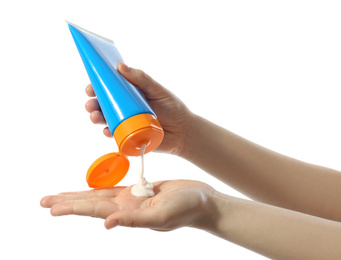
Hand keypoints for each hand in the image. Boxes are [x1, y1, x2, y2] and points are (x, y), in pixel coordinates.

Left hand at [40, 180, 215, 230]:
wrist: (202, 201)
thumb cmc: (187, 209)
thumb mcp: (162, 215)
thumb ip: (135, 221)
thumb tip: (107, 224)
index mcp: (129, 213)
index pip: (94, 210)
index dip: (73, 207)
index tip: (51, 207)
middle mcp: (126, 207)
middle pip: (90, 203)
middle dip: (67, 202)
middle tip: (44, 201)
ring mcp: (132, 199)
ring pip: (99, 195)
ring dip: (78, 195)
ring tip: (60, 196)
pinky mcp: (140, 190)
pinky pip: (114, 188)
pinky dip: (99, 188)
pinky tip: (90, 189)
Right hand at [85, 62, 193, 155]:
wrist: (183, 132)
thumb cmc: (172, 108)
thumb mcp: (157, 90)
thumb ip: (141, 79)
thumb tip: (120, 66)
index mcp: (130, 93)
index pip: (110, 88)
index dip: (98, 86)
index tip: (91, 86)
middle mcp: (125, 107)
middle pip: (103, 104)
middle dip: (93, 103)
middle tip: (91, 103)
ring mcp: (126, 122)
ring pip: (105, 119)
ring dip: (96, 117)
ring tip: (95, 116)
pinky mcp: (129, 137)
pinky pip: (114, 135)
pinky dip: (108, 133)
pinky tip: (107, 131)